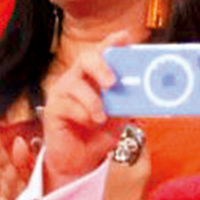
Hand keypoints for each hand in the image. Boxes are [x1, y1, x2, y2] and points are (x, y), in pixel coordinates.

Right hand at [40, 30, 135, 186]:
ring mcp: (63, 92)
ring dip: (93, 102)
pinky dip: (84, 116)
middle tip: (112, 82)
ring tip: (101, 118)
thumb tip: (146, 95)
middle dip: (101, 66)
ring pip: (75, 85)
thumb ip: (129, 104)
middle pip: (85, 58)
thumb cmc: (98, 135)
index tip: (125, 36)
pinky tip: (88, 125)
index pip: (102, 53)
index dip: (112, 42)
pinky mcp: (53, 109)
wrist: (80, 162)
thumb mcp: (120, 118)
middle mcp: (77, 79)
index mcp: (94, 77)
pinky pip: (69, 106)